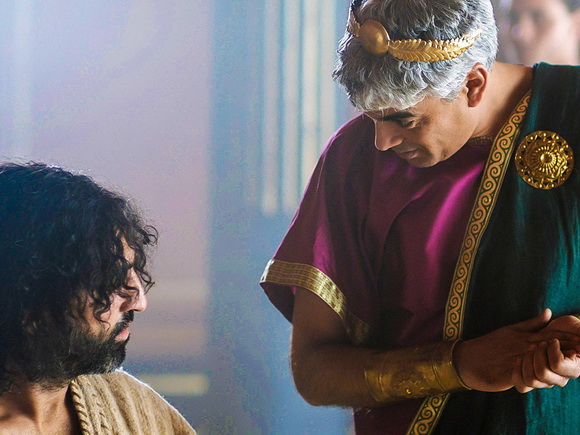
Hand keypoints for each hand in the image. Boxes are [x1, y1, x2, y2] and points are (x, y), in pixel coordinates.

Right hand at [454, 309, 579, 391]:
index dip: (568, 335)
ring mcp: (517, 359)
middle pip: (551, 346)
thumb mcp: (510, 330)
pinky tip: (548, 376)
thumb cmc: (489, 346)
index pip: (552, 334)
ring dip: (557, 362)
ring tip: (573, 361)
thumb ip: (531, 324)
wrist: (467, 360)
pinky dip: (538, 375)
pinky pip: (528, 376)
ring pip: (543, 361)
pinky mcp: (510, 373)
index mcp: (525, 337)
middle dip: (568, 347)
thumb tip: (548, 312)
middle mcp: (523, 347)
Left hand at [512, 315, 579, 392]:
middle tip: (539, 344)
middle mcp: (560, 379)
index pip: (558, 366)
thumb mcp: (573, 327)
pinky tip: (519, 359)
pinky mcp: (529, 381)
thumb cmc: (563, 328)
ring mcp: (545, 382)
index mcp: (573, 368)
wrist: (543, 331)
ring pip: (531, 380)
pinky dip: (517, 372)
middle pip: (543, 374)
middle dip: (538, 354)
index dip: (552, 351)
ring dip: (527, 361)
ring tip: (530, 349)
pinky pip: (522, 387)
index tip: (553, 340)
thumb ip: (579, 332)